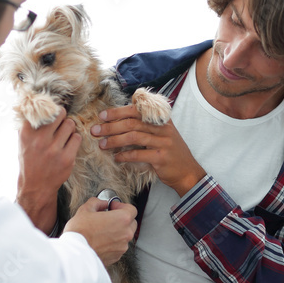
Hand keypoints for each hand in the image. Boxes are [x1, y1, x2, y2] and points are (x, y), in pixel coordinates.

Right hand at [16, 108, 81, 231]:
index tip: (51, 111)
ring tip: (64, 134)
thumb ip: (30, 125)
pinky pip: (77, 137)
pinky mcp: (67, 158)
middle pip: (60, 114)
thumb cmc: (30, 160)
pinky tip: (68, 144)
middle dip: (62, 116)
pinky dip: (74, 139)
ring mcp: (54, 149)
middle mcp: (40, 140)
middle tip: (60, 122)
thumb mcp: (23, 141)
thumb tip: (37, 105)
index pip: (42, 109)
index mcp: (26, 133)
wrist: (36, 186)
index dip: (49, 109)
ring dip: (69, 127)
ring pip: (70, 124)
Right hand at [64, 198, 138, 266]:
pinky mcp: (117, 256)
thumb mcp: (85, 210)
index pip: (131, 209)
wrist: (75, 254)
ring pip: (125, 236)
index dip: (122, 206)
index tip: (112, 207)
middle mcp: (126, 233)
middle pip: (131, 223)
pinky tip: (101, 241)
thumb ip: (97, 203)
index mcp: (122, 219)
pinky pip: (119, 246)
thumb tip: (102, 203)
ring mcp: (122, 246)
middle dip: (122, 219)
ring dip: (118, 231)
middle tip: (109, 218)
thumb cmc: (80, 232)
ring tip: (103, 230)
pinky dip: (113, 243)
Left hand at [91, 105, 206, 196]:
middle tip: (96, 131)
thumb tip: (121, 118)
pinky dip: (124, 156)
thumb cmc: (171, 153)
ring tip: (102, 144)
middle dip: (111, 126)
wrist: (187, 172)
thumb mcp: (163, 134)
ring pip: (133, 137)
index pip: (136, 110)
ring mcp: (163, 143)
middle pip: (132, 123)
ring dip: (114, 140)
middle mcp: (163, 128)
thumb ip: (147, 124)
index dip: (117, 112)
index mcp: (161, 120)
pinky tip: (116, 158)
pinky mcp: (161, 158)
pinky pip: (138, 154)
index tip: (102, 116)